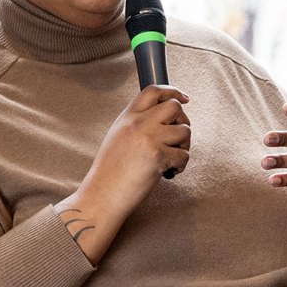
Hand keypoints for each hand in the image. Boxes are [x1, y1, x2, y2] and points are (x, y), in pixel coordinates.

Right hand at [54, 84, 191, 262]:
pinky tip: (169, 173)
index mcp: (126, 117)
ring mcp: (148, 138)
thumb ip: (137, 124)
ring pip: (185, 131)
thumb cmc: (110, 172)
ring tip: (171, 160)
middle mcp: (137, 123)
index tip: (185, 99)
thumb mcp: (118, 138)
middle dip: (183, 122)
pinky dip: (181, 165)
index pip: (153, 91)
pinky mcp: (157, 156)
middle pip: (175, 107)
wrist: (101, 195)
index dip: (173, 91)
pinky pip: (184, 155)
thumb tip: (165, 118)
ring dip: (184, 146)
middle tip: (177, 139)